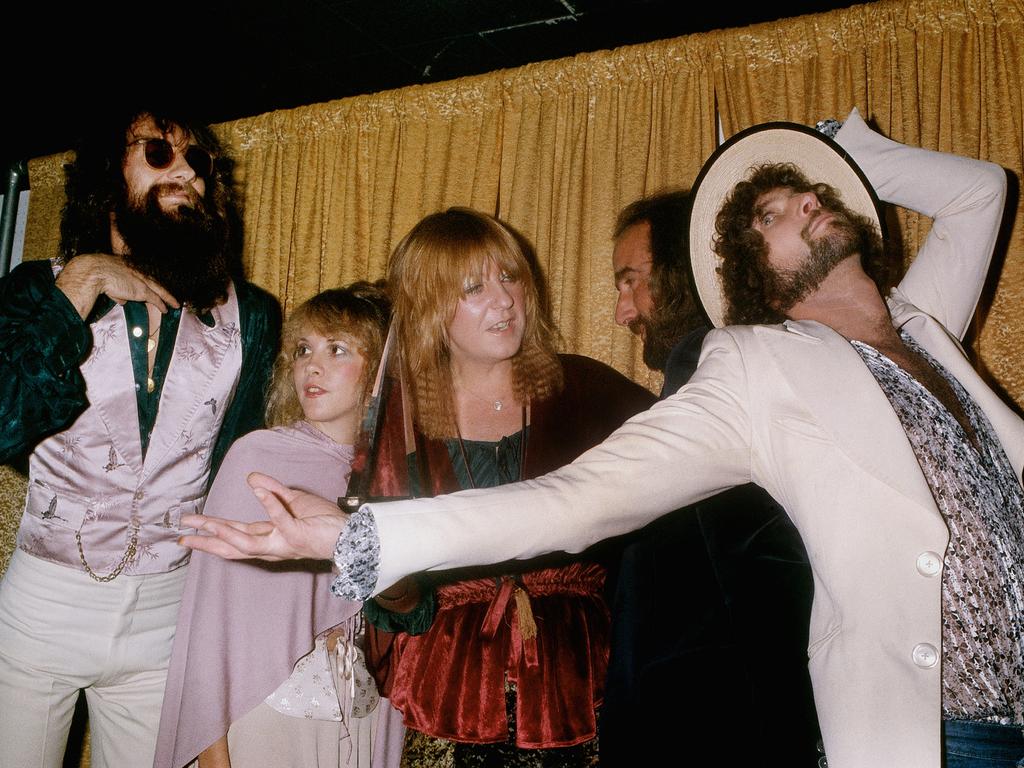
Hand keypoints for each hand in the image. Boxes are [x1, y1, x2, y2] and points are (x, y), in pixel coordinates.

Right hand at [56, 254, 178, 318]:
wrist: (94, 272)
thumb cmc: (95, 275)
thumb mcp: (106, 281)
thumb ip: (116, 292)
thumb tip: (121, 301)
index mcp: (127, 266)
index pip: (142, 275)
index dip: (150, 282)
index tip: (155, 287)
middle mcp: (137, 271)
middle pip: (155, 281)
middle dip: (163, 289)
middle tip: (171, 296)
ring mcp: (140, 280)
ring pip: (159, 290)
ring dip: (167, 298)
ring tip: (174, 304)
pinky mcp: (141, 290)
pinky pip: (155, 299)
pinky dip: (161, 305)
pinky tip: (166, 310)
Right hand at [180, 472, 347, 560]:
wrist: (350, 534)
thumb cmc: (323, 521)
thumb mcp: (293, 501)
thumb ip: (272, 490)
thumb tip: (250, 477)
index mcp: (269, 537)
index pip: (234, 537)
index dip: (210, 535)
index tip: (187, 533)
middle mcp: (272, 545)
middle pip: (233, 545)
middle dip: (208, 540)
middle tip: (184, 534)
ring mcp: (284, 542)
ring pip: (249, 541)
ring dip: (227, 531)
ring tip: (208, 520)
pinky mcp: (297, 535)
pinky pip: (280, 518)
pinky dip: (269, 504)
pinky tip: (257, 489)